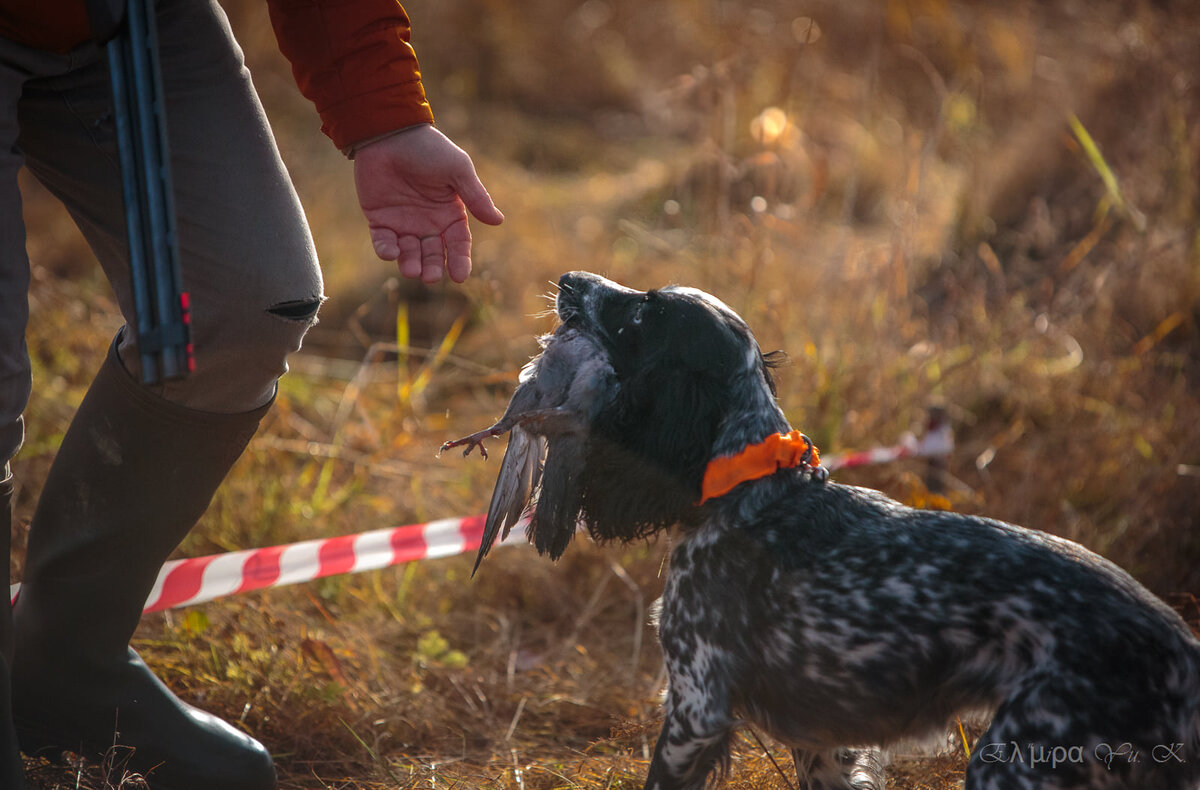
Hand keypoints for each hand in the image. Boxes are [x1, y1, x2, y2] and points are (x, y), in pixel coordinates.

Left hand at [353, 124, 503, 283]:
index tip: (459, 276)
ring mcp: (403, 223)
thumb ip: (476, 196)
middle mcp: (429, 223)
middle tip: (430, 277)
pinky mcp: (379, 219)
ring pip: (409, 253)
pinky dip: (386, 249)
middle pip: (434, 254)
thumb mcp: (457, 170)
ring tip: (411, 270)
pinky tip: (390, 252)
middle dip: (433, 267)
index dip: (460, 261)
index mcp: (450, 213)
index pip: (458, 244)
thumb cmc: (428, 148)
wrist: (389, 132)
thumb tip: (498, 221)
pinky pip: (383, 241)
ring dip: (410, 264)